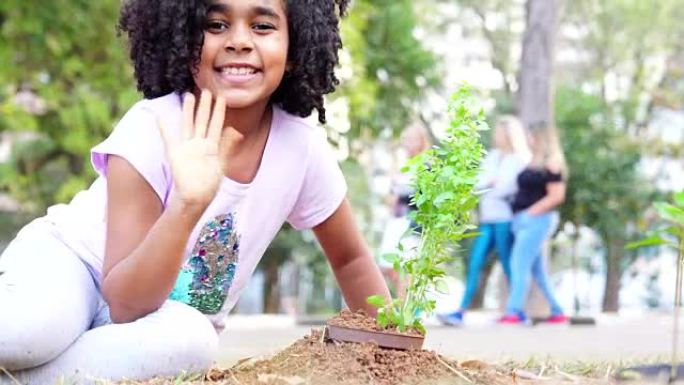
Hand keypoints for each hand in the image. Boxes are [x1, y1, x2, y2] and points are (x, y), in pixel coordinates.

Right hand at [159, 90, 241, 207]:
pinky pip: (168, 138)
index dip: (219, 111)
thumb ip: (227, 146)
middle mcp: (199, 144)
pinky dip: (164, 128)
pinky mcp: (175, 154)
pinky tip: (160, 117)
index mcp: (212, 146)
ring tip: (188, 96)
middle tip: (206, 90)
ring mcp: (187, 147)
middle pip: (202, 120)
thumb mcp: (221, 164)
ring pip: (188, 124)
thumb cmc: (209, 184)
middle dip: (204, 106)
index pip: (216, 124)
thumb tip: (235, 131)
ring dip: (188, 111)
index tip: (221, 97)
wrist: (195, 197)